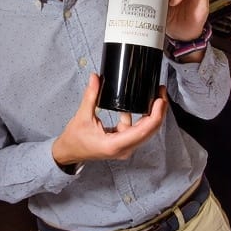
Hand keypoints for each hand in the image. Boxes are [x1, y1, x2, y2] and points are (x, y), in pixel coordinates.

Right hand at [52, 74, 167, 165]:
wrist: (68, 152)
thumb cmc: (74, 139)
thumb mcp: (82, 116)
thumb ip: (91, 96)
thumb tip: (96, 78)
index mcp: (115, 144)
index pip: (143, 130)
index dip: (156, 115)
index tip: (160, 100)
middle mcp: (124, 149)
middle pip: (150, 131)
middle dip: (159, 112)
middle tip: (161, 93)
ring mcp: (125, 148)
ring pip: (145, 131)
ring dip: (152, 115)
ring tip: (156, 97)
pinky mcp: (123, 143)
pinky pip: (137, 130)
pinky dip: (140, 118)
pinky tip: (139, 105)